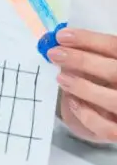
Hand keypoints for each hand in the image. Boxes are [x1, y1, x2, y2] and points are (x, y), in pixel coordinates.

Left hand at [48, 27, 116, 142]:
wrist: (115, 113)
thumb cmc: (109, 83)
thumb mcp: (107, 66)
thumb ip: (94, 56)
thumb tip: (61, 45)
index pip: (115, 46)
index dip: (89, 40)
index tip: (61, 36)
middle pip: (114, 71)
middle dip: (82, 60)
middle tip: (54, 54)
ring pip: (113, 100)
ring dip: (83, 87)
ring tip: (61, 78)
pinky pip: (107, 128)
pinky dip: (88, 115)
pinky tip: (73, 102)